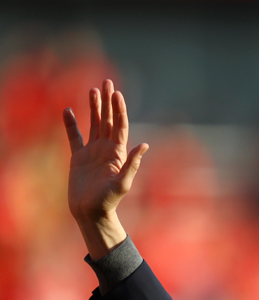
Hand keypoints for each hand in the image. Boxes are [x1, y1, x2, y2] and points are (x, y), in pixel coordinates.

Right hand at [63, 80, 147, 258]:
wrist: (91, 213)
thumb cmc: (108, 201)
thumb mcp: (123, 183)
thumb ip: (133, 164)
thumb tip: (145, 145)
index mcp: (118, 153)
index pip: (120, 126)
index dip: (119, 109)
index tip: (117, 93)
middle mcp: (107, 149)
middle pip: (108, 120)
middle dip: (108, 102)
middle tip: (107, 82)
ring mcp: (93, 152)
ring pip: (94, 124)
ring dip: (94, 107)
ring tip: (93, 90)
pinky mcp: (78, 157)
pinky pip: (74, 136)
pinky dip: (71, 124)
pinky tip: (69, 110)